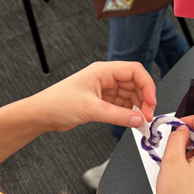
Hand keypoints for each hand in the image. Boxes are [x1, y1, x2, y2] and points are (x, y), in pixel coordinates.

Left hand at [26, 61, 156, 132]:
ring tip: (140, 122)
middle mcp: (106, 78)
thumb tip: (138, 119)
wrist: (42, 114)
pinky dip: (128, 114)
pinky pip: (122, 105)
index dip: (147, 85)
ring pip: (130, 96)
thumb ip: (118, 115)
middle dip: (143, 99)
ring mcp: (104, 90)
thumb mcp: (91, 109)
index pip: (134, 71)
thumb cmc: (58, 103)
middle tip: (146, 116)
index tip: (151, 102)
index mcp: (103, 71)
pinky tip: (131, 122)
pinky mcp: (102, 102)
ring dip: (137, 108)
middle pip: (135, 84)